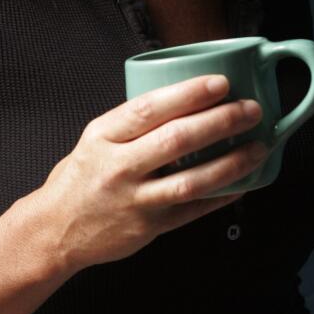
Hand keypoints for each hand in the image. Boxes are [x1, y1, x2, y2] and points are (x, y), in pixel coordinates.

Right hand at [35, 74, 267, 272]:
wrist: (55, 230)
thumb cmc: (82, 177)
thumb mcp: (96, 139)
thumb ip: (133, 122)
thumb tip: (187, 97)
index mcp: (104, 136)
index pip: (150, 108)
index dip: (189, 94)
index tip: (220, 83)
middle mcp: (118, 167)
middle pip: (177, 141)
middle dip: (220, 122)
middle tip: (251, 110)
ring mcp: (134, 200)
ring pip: (191, 180)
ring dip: (231, 162)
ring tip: (259, 147)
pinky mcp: (148, 228)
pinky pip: (193, 210)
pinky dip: (221, 196)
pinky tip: (244, 183)